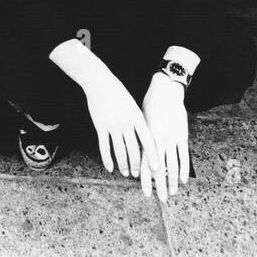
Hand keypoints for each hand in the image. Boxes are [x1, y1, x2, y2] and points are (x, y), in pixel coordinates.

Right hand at [82, 60, 159, 190]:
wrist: (100, 82)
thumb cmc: (119, 93)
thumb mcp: (133, 106)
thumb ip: (138, 122)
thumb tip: (144, 141)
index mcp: (137, 117)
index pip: (148, 140)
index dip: (152, 155)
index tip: (156, 168)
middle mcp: (126, 122)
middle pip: (133, 148)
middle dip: (137, 164)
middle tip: (138, 174)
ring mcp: (112, 125)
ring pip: (119, 150)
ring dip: (123, 164)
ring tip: (126, 173)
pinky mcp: (100, 126)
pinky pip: (104, 146)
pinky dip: (107, 159)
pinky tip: (110, 168)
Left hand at [141, 74, 189, 200]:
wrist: (164, 90)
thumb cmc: (150, 106)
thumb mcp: (141, 122)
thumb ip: (142, 139)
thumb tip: (139, 156)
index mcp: (147, 138)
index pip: (145, 163)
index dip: (145, 179)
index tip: (145, 192)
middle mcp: (158, 141)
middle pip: (159, 168)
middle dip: (160, 185)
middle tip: (161, 200)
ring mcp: (171, 139)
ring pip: (172, 165)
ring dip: (172, 180)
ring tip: (172, 193)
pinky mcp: (182, 135)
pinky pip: (183, 156)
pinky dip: (183, 169)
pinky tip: (183, 180)